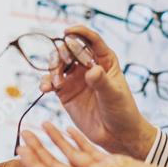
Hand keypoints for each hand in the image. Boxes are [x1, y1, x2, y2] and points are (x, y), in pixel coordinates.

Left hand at [17, 123, 167, 166]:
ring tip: (42, 123)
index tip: (19, 147)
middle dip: (38, 148)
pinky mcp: (111, 163)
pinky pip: (88, 149)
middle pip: (55, 164)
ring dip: (55, 139)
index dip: (33, 163)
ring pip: (70, 153)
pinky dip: (77, 138)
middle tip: (24, 131)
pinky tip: (68, 127)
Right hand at [41, 25, 157, 158]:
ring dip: (52, 68)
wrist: (116, 135)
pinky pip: (51, 82)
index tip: (68, 31)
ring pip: (57, 63)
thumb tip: (91, 70)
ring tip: (56, 83)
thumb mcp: (114, 95)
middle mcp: (87, 66)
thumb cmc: (121, 111)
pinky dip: (45, 82)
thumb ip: (101, 82)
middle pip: (70, 49)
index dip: (79, 32)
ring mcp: (75, 78)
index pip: (91, 40)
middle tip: (63, 65)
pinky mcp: (65, 92)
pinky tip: (46, 88)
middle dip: (62, 53)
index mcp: (105, 60)